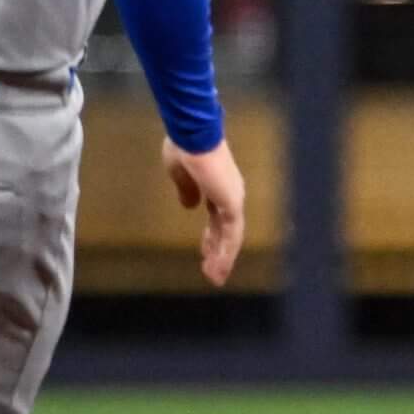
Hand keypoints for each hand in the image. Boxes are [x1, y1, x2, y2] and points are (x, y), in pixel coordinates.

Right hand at [163, 138, 245, 287]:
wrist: (192, 134)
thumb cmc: (184, 147)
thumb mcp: (181, 174)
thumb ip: (187, 191)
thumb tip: (189, 206)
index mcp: (217, 185)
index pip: (217, 217)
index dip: (211, 235)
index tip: (205, 250)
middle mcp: (229, 194)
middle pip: (226, 230)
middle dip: (217, 250)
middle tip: (211, 270)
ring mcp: (233, 199)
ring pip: (231, 237)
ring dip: (222, 258)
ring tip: (214, 278)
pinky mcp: (231, 205)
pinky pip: (231, 236)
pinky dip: (225, 254)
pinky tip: (218, 268)